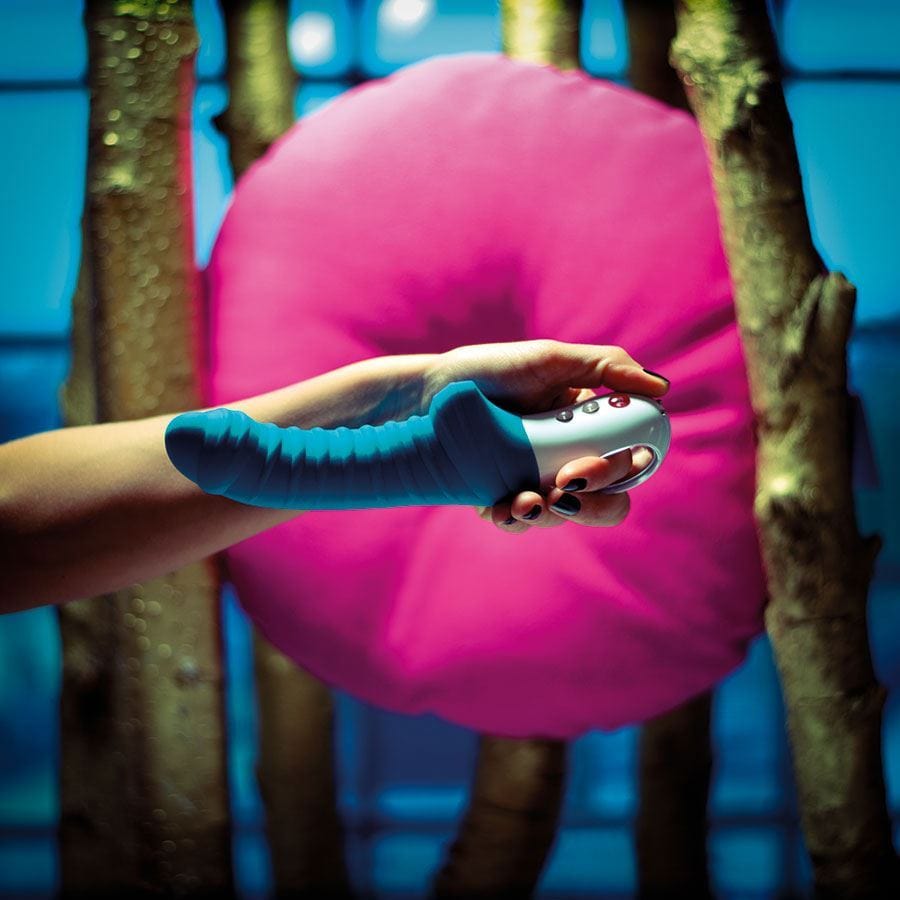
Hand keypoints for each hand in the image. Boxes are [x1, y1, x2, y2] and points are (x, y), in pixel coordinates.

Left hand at [423, 339, 669, 529]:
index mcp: (588, 425)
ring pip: (564, 516)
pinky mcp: (504, 496)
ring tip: (521, 499)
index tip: (600, 464)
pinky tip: (496, 507)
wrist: (428, 393)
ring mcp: (536, 479)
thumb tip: (662, 388)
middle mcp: (567, 455)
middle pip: (606, 500)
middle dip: (592, 502)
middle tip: (564, 484)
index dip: (624, 471)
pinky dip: (514, 519)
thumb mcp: (549, 359)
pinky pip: (521, 522)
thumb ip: (605, 367)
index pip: (628, 460)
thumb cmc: (490, 369)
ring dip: (549, 514)